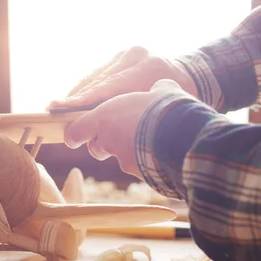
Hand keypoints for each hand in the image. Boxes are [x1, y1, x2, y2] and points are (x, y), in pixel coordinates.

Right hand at [48, 46, 196, 109]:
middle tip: (55, 109)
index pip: (108, 88)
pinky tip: (75, 98)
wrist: (198, 76)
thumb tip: (100, 136)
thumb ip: (132, 118)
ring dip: (78, 93)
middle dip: (76, 98)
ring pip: (96, 75)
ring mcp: (129, 52)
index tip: (61, 108)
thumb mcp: (161, 114)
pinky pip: (100, 72)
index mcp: (149, 69)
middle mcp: (136, 55)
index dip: (83, 101)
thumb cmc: (181, 104)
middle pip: (97, 81)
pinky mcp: (124, 54)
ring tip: (60, 106)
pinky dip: (87, 87)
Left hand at [63, 79, 187, 177]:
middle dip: (104, 142)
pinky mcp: (140, 173)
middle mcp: (109, 140)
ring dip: (125, 152)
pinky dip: (145, 162)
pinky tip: (160, 153)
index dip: (75, 134)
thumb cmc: (168, 107)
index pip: (75, 132)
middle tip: (120, 132)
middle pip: (95, 147)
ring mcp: (124, 160)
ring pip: (117, 158)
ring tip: (145, 141)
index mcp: (105, 117)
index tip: (76, 135)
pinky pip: (138, 168)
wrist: (185, 136)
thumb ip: (153, 89)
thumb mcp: (161, 90)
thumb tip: (160, 86)